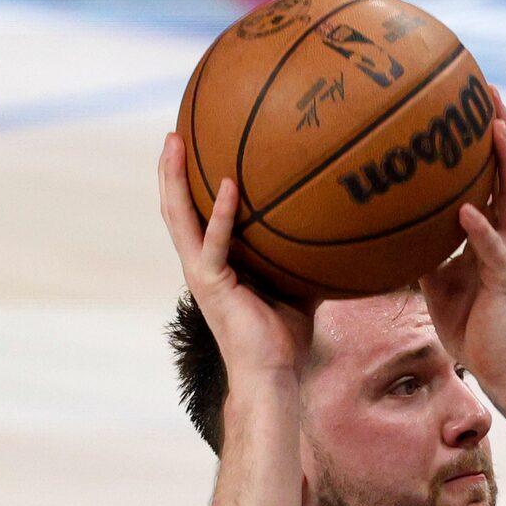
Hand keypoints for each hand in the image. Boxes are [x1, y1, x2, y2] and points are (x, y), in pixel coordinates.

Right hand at [159, 133, 309, 377]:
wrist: (273, 373)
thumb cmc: (284, 335)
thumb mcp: (298, 286)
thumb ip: (304, 258)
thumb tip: (336, 233)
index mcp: (215, 261)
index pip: (193, 215)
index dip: (187, 184)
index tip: (192, 148)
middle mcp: (201, 262)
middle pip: (175, 208)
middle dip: (170, 170)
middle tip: (171, 132)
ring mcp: (202, 272)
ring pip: (178, 217)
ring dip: (173, 178)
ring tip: (174, 142)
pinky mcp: (212, 284)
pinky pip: (213, 243)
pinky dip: (218, 215)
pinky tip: (227, 186)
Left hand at [420, 92, 505, 387]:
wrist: (502, 366)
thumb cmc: (469, 322)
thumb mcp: (434, 276)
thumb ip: (419, 246)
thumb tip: (380, 225)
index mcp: (490, 231)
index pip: (490, 174)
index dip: (484, 136)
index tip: (471, 97)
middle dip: (501, 129)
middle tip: (488, 88)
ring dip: (504, 162)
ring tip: (494, 127)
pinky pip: (491, 250)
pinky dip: (479, 229)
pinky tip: (465, 209)